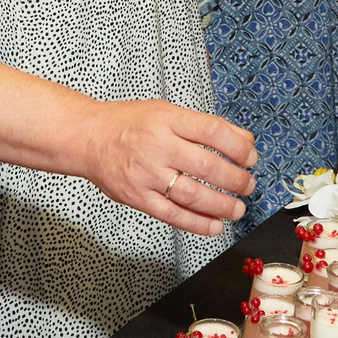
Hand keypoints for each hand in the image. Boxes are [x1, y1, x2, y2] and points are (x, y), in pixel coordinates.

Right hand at [83, 99, 256, 237]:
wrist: (87, 138)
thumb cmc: (127, 123)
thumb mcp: (166, 111)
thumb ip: (204, 126)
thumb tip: (243, 141)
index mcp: (167, 119)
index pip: (213, 132)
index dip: (239, 147)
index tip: (250, 157)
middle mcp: (157, 146)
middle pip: (208, 166)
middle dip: (236, 180)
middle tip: (248, 185)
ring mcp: (146, 174)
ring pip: (193, 194)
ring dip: (222, 205)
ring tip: (237, 208)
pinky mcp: (137, 197)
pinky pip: (172, 215)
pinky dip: (197, 223)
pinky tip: (214, 225)